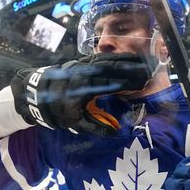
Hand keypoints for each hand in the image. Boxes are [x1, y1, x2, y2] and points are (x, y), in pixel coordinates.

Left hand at [11, 52, 152, 135]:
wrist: (37, 93)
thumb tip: (117, 132)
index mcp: (83, 87)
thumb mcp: (76, 123)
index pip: (110, 83)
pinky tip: (130, 58)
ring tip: (146, 62)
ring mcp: (83, 63)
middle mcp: (84, 71)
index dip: (129, 83)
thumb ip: (96, 127)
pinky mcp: (83, 60)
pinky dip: (118, 57)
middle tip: (152, 71)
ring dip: (129, 60)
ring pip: (110, 59)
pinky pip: (103, 56)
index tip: (145, 84)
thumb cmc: (58, 110)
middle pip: (113, 67)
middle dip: (134, 69)